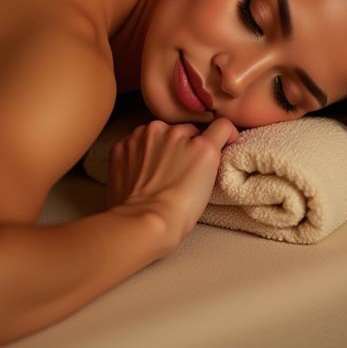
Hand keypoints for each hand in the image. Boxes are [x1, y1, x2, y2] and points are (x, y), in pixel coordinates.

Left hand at [106, 118, 239, 249]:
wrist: (142, 221)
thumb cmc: (177, 211)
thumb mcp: (208, 181)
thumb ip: (210, 155)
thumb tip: (206, 147)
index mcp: (200, 144)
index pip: (220, 126)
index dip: (223, 136)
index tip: (220, 143)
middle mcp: (173, 132)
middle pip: (185, 130)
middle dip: (185, 145)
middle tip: (179, 169)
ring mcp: (145, 136)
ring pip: (159, 133)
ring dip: (161, 145)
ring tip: (156, 173)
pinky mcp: (123, 144)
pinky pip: (135, 142)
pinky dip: (138, 153)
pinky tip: (139, 173)